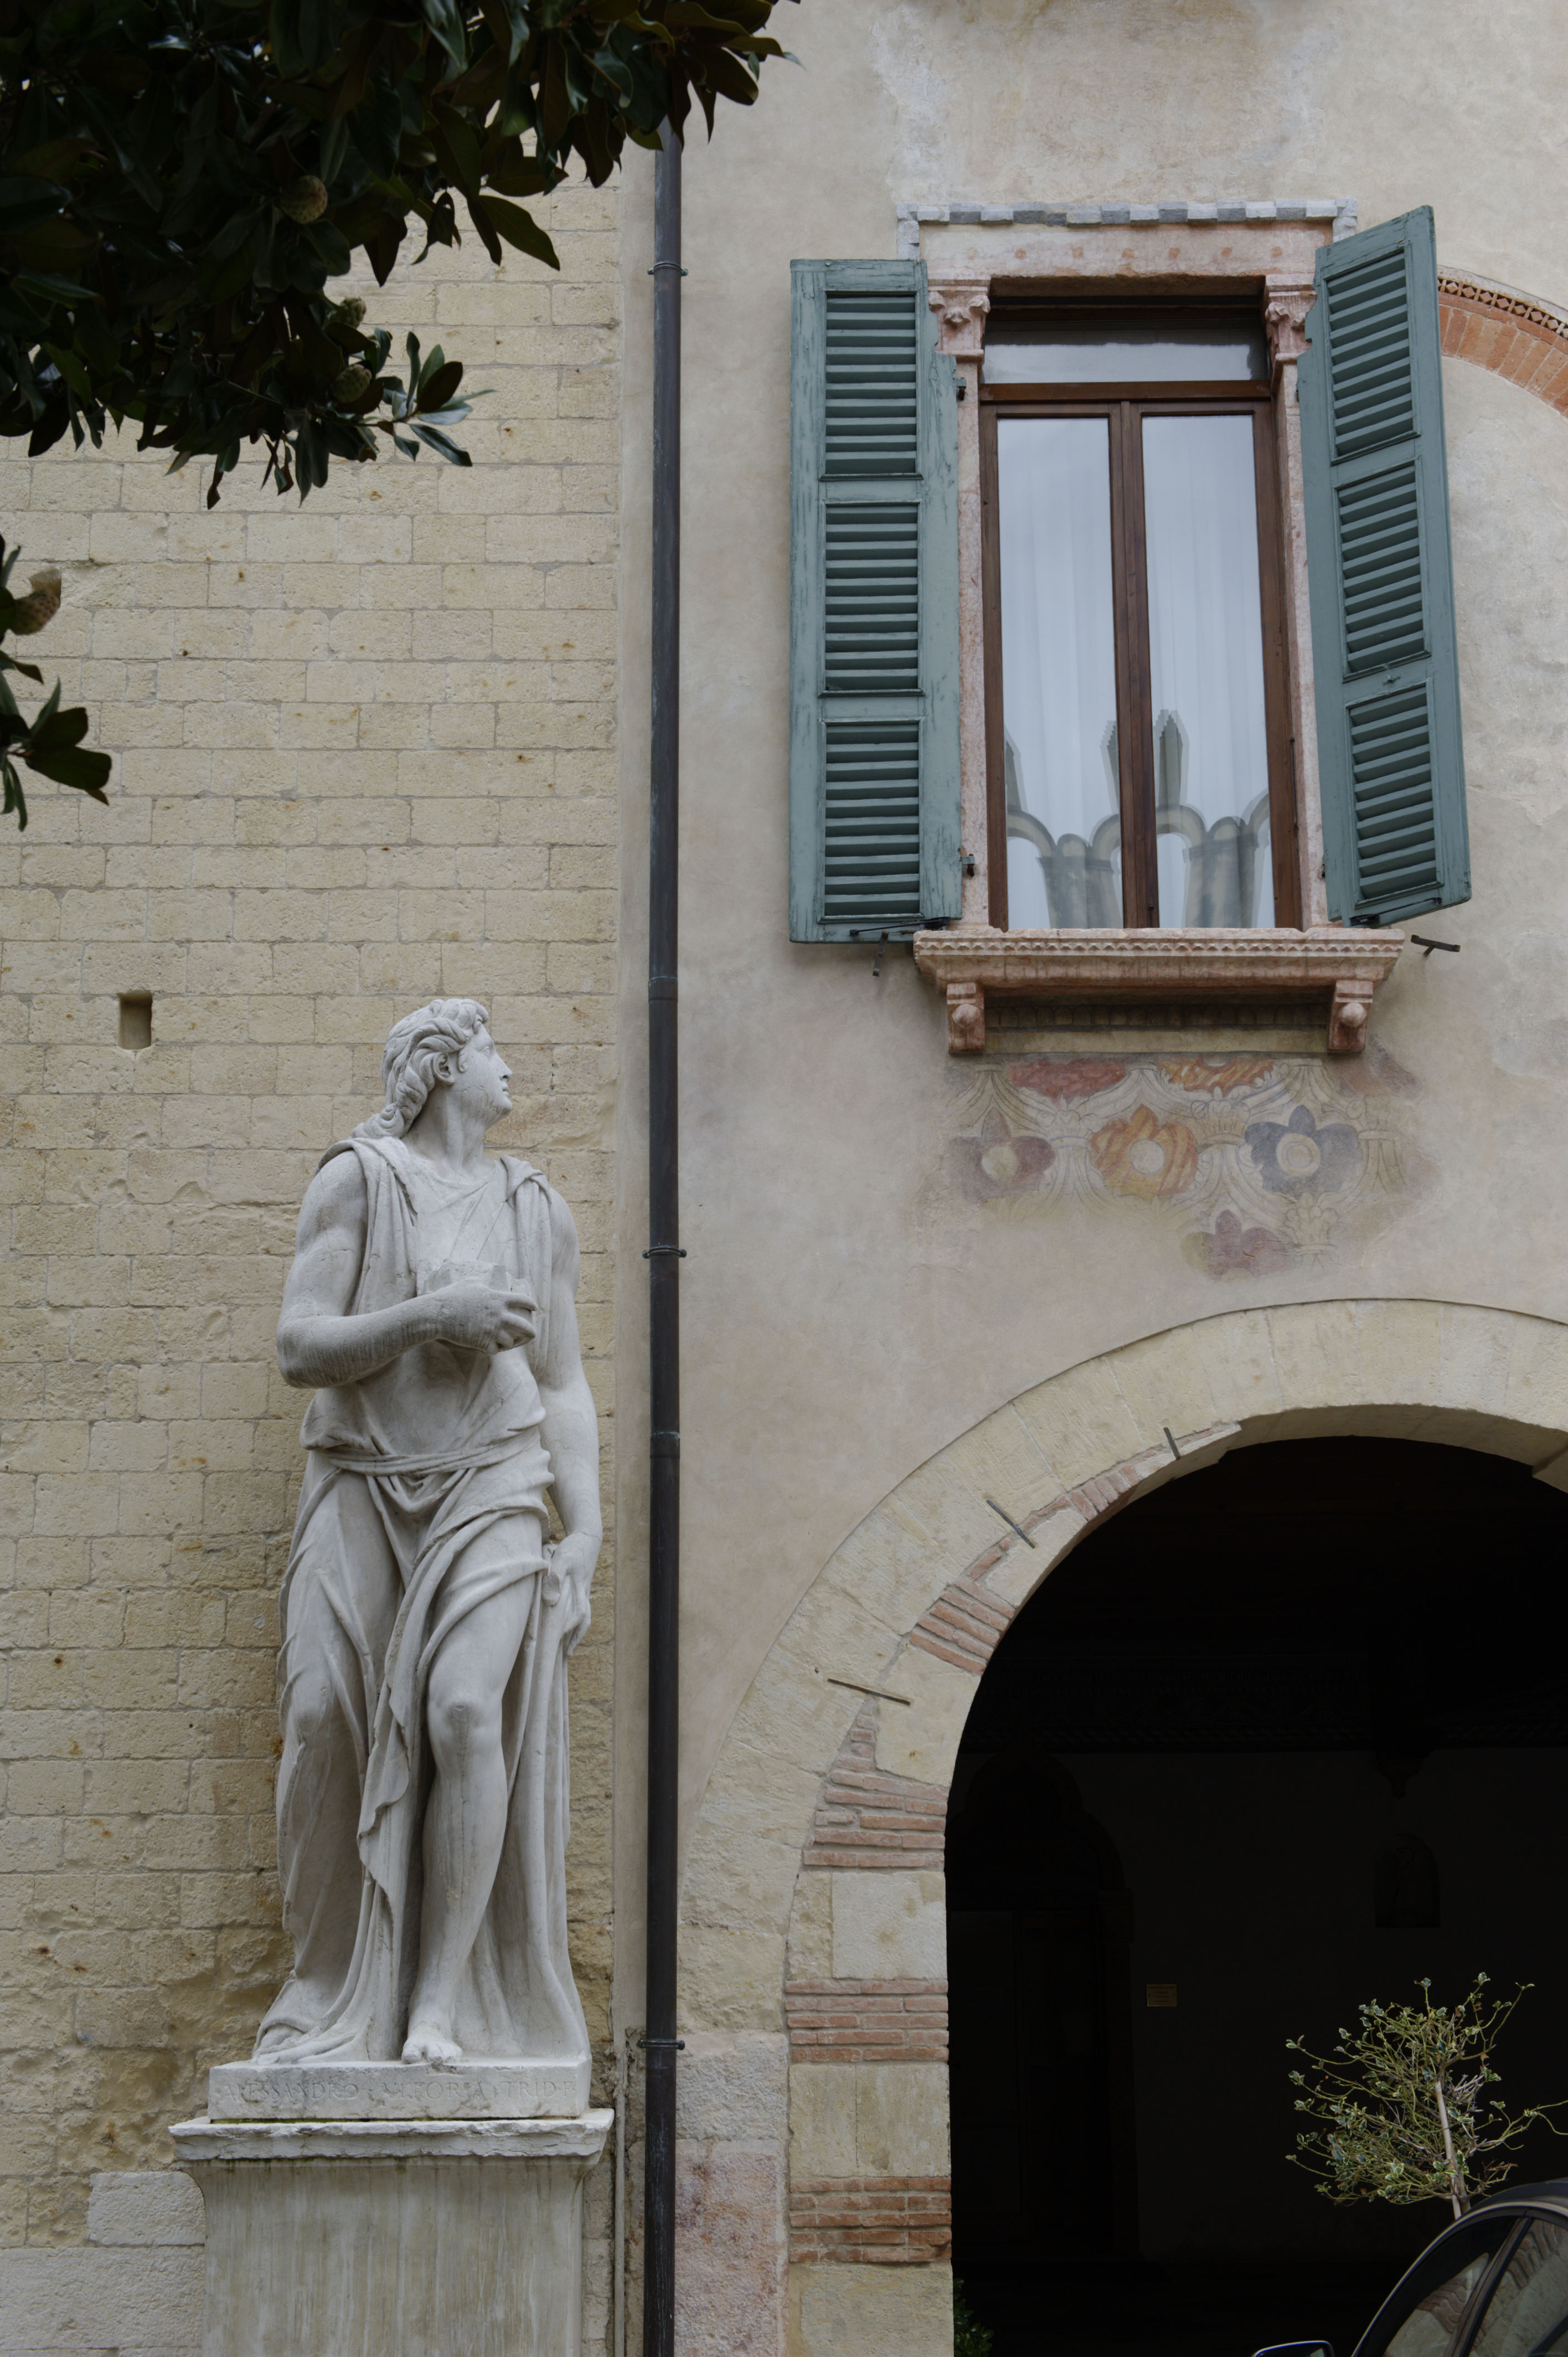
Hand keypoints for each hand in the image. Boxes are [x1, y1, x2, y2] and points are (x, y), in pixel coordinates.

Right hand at [432, 1283, 537, 1353]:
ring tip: (505, 1343)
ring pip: (511, 1342)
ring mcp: (492, 1330)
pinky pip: (496, 1351)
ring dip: (509, 1343)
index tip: (534, 1308)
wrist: (438, 1314)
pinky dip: (493, 1350)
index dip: (531, 1305)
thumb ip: (482, 1282)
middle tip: (530, 1335)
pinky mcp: (483, 1343)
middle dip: (530, 1333)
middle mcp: (500, 1315)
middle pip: (527, 1328)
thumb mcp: (469, 1283)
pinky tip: (490, 1348)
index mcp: (498, 1299)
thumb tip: (486, 1280)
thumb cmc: (451, 1296)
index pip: (523, 1300)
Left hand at [550, 1529, 600, 1654]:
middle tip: (567, 1654)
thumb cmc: (574, 1547)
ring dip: (577, 1631)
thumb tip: (551, 1601)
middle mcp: (584, 1593)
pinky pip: (582, 1608)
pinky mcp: (582, 1586)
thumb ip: (555, 1578)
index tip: (559, 1640)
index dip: (568, 1629)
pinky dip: (576, 1620)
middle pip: (583, 1620)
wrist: (588, 1536)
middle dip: (575, 1637)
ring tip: (569, 1647)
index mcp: (579, 1589)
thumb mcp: (563, 1559)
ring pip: (584, 1616)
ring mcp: (584, 1590)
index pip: (577, 1615)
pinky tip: (569, 1624)